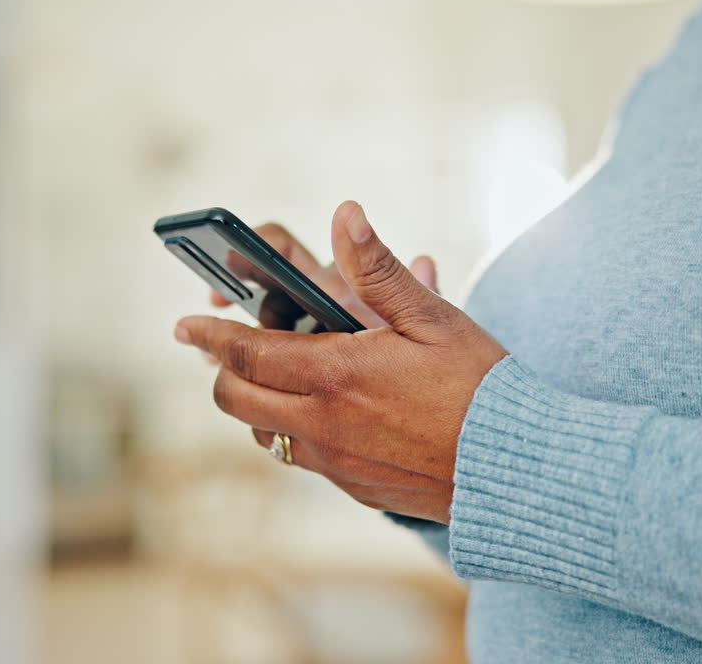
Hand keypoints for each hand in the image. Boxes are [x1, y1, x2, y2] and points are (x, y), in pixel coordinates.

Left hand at [176, 201, 507, 522]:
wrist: (517, 470)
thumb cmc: (482, 387)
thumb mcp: (434, 318)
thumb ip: (379, 270)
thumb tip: (346, 214)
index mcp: (336, 374)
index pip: (245, 352)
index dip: (209, 333)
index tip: (184, 323)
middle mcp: (324, 424)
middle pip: (236, 400)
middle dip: (224, 371)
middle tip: (232, 348)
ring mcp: (335, 462)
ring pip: (264, 433)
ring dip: (259, 403)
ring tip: (283, 376)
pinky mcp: (352, 487)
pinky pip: (302, 459)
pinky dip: (295, 431)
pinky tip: (330, 411)